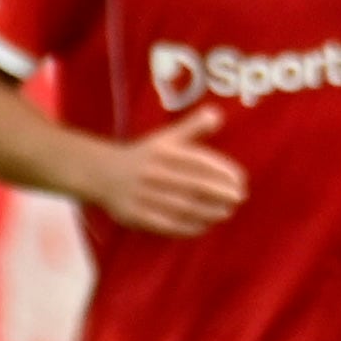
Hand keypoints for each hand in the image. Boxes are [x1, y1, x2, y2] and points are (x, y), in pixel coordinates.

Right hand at [90, 110, 244, 236]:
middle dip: (219, 193)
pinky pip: (165, 223)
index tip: (240, 179)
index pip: (197, 161)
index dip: (222, 171)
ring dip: (208, 211)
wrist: (101, 174)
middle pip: (192, 185)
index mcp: (161, 151)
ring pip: (181, 206)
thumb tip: (218, 114)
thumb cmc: (143, 156)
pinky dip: (187, 226)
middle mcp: (151, 172)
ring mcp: (141, 194)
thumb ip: (192, 127)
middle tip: (240, 197)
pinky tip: (204, 226)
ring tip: (227, 212)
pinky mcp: (134, 214)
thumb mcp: (164, 138)